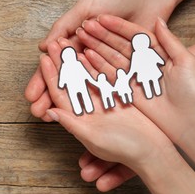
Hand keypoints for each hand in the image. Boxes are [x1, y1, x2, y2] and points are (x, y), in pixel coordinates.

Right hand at [25, 0, 174, 120]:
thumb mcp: (85, 8)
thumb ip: (64, 26)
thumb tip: (44, 47)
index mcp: (78, 43)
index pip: (56, 66)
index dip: (42, 80)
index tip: (31, 95)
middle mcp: (90, 57)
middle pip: (67, 81)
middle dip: (50, 96)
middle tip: (36, 111)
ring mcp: (107, 65)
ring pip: (84, 87)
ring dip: (68, 101)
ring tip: (53, 115)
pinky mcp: (126, 70)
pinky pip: (109, 84)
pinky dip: (95, 96)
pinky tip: (84, 108)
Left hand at [39, 38, 174, 178]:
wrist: (151, 150)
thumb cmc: (122, 149)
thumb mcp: (94, 138)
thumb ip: (71, 124)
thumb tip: (48, 112)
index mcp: (78, 118)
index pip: (60, 93)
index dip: (51, 76)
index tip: (43, 58)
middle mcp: (87, 108)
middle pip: (70, 81)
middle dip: (60, 63)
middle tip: (52, 44)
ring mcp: (101, 101)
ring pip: (84, 76)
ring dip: (74, 60)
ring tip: (66, 43)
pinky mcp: (115, 96)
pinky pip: (102, 77)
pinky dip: (94, 64)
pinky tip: (86, 51)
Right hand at [77, 15, 194, 193]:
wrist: (190, 121)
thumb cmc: (192, 92)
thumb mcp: (186, 61)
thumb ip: (169, 41)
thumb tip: (158, 20)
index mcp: (156, 53)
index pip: (132, 35)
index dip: (117, 26)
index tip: (99, 18)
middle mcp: (142, 64)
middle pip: (117, 46)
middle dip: (99, 37)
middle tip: (83, 28)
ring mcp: (133, 77)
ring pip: (110, 60)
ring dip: (94, 50)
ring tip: (78, 41)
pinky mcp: (127, 91)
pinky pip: (108, 77)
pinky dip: (96, 68)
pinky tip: (84, 59)